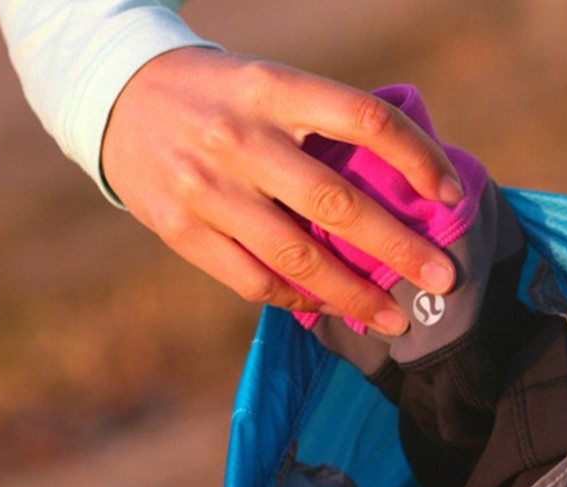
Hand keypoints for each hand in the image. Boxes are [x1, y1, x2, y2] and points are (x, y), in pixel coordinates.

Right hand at [101, 47, 462, 334]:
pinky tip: (332, 309)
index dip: (417, 158)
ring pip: (297, 257)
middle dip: (399, 248)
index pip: (364, 119)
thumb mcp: (268, 86)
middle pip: (337, 204)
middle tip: (444, 280)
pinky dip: (300, 299)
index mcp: (273, 89)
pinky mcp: (181, 231)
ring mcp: (208, 189)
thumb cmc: (220, 98)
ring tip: (394, 320)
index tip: (451, 195)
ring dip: (354, 296)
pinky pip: (255, 282)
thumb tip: (399, 191)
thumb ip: (321, 128)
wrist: (115, 95)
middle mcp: (241, 137)